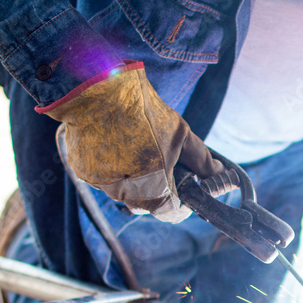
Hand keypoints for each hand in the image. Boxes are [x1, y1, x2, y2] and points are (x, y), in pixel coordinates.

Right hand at [40, 61, 222, 222]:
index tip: (185, 188)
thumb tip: (219, 173)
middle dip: (159, 188)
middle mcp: (124, 195)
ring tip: (138, 146)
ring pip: (125, 191)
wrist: (99, 90)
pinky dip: (113, 166)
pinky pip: (104, 178)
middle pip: (148, 203)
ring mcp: (101, 185)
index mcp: (151, 190)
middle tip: (164, 163)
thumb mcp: (181, 135)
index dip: (183, 202)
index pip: (172, 212)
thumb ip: (202, 160)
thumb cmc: (144, 113)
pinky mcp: (83, 173)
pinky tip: (118, 143)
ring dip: (134, 177)